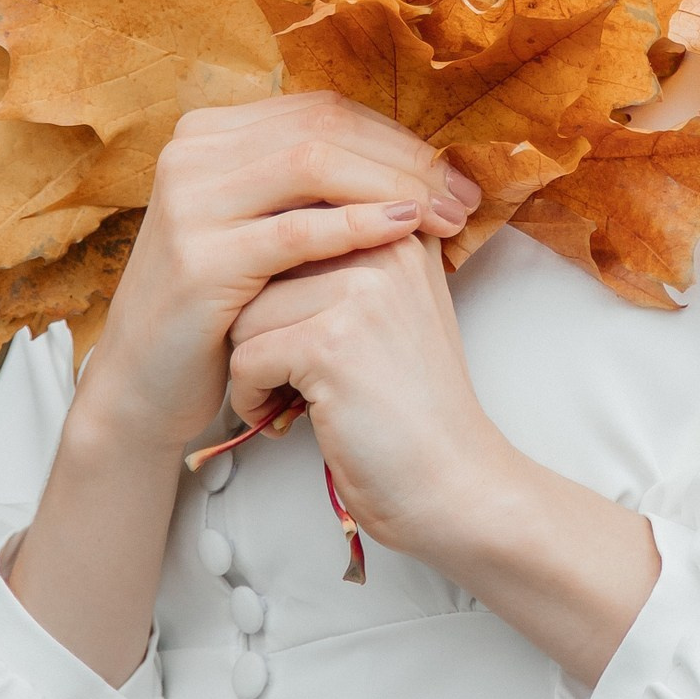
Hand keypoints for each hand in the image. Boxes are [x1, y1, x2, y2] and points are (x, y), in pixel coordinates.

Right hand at [75, 94, 481, 459]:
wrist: (148, 382)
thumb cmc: (224, 305)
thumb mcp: (264, 227)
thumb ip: (317, 186)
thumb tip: (419, 161)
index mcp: (211, 134)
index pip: (323, 110)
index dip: (396, 136)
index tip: (452, 173)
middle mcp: (191, 153)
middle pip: (323, 128)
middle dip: (405, 158)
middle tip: (462, 194)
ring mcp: (189, 202)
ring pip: (311, 164)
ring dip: (391, 184)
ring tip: (444, 214)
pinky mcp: (198, 259)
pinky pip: (294, 231)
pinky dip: (356, 226)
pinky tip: (402, 230)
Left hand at [226, 234, 508, 562]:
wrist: (454, 480)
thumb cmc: (417, 406)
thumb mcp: (401, 305)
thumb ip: (353, 258)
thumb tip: (270, 231)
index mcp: (400, 228)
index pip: (297, 217)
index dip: (279, 279)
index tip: (302, 331)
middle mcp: (384, 245)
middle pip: (263, 265)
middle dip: (262, 325)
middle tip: (292, 370)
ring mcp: (360, 293)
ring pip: (244, 312)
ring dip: (252, 365)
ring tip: (291, 395)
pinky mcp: (331, 343)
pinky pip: (246, 358)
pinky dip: (253, 398)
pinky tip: (290, 416)